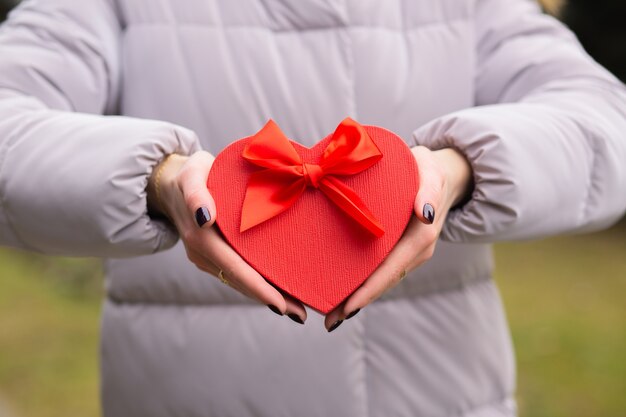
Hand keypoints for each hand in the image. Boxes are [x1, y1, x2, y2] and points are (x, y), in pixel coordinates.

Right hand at [147, 151, 306, 323]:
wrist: (171, 182)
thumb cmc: (189, 172)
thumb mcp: (191, 173)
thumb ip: (196, 193)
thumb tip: (205, 218)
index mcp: (200, 236)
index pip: (234, 267)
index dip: (258, 287)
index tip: (280, 305)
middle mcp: (202, 253)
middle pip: (240, 282)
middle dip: (270, 299)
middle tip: (301, 315)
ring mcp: (206, 257)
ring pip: (239, 282)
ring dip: (266, 296)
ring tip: (296, 309)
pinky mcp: (212, 256)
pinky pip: (236, 273)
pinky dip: (257, 284)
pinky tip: (278, 291)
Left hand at [323, 146, 472, 330]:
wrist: (446, 174)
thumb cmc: (430, 168)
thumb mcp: (430, 171)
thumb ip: (428, 191)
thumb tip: (425, 214)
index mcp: (422, 236)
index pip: (392, 268)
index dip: (370, 289)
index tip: (348, 307)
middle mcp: (417, 251)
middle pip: (384, 282)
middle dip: (358, 302)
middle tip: (329, 321)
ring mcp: (409, 253)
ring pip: (382, 280)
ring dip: (359, 298)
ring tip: (331, 315)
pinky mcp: (401, 250)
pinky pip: (382, 270)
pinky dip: (364, 284)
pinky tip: (344, 291)